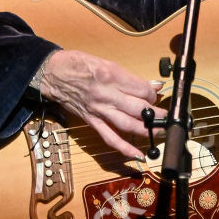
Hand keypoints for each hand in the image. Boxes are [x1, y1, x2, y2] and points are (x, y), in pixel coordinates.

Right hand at [34, 49, 161, 159]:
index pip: (141, 90)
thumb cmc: (78, 64)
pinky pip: (110, 137)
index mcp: (112, 76)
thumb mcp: (106, 63)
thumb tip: (152, 86)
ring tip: (161, 132)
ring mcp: (99, 110)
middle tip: (167, 117)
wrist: (51, 73)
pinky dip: (124, 148)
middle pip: (139, 109)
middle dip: (157, 114)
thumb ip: (130, 77)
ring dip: (147, 130)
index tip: (156, 95)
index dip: (153, 94)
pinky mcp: (92, 121)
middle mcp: (107, 95)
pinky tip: (138, 155)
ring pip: (128, 125)